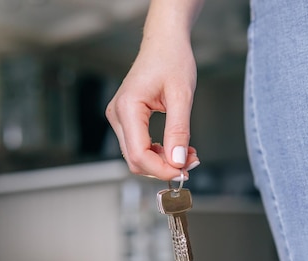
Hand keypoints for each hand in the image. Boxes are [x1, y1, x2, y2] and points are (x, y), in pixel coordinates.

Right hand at [105, 0, 202, 180]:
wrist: (164, 42)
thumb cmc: (172, 60)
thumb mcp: (181, 96)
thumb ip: (179, 131)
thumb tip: (177, 161)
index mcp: (127, 107)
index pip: (139, 153)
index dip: (161, 168)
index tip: (184, 171)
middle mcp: (117, 115)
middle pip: (135, 159)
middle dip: (162, 167)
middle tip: (190, 163)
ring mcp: (118, 118)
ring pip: (136, 155)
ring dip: (161, 161)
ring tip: (187, 154)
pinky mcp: (125, 119)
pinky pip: (138, 145)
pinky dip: (157, 152)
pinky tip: (175, 147)